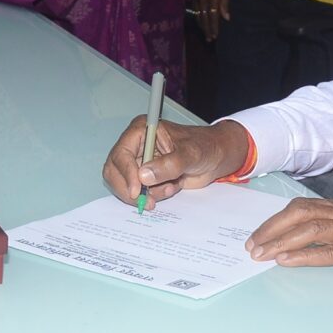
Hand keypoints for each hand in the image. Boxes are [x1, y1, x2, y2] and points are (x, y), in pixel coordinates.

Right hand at [102, 118, 249, 209]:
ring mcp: (140, 162)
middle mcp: (136, 146)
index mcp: (141, 130)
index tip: (137, 191)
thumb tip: (143, 177)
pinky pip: (140, 192)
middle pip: (115, 172)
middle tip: (148, 202)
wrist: (218, 157)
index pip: (121, 155)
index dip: (126, 174)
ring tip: (171, 187)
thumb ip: (168, 164)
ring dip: (147, 193)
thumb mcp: (190, 154)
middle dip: (131, 190)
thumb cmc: (206, 146)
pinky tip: (173, 186)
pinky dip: (154, 195)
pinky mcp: (146, 177)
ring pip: (127, 185)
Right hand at [191, 0, 229, 40]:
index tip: (215, 36)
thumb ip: (225, 4)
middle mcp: (202, 1)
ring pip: (198, 15)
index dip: (214, 27)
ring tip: (205, 33)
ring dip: (202, 25)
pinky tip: (200, 22)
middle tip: (209, 39)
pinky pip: (194, 10)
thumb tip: (226, 18)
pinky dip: (197, 18)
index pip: (212, 17)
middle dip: (207, 30)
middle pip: (204, 18)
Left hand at [244, 198, 332, 267]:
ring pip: (311, 229)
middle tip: (251, 246)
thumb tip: (318, 234)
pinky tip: (288, 262)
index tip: (257, 234)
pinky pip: (332, 251)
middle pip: (300, 213)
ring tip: (261, 255)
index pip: (304, 207)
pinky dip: (306, 255)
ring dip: (281, 241)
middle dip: (271, 229)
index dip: (277, 219)